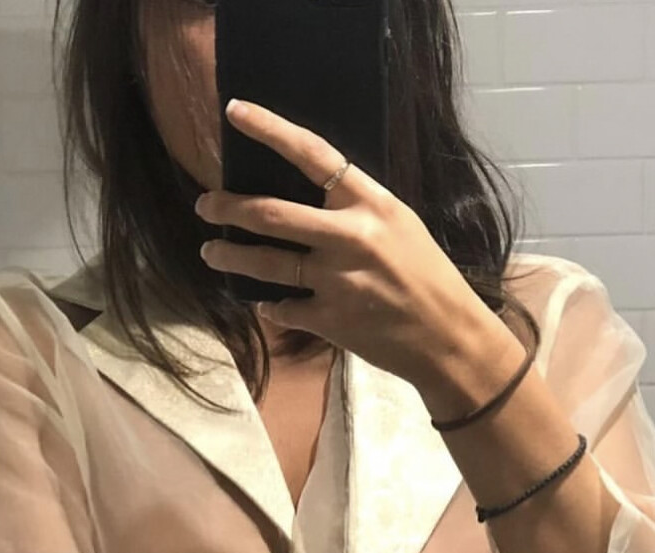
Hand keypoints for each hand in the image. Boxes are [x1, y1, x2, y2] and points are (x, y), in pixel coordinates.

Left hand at [194, 98, 504, 393]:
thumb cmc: (428, 278)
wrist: (449, 338)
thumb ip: (355, 210)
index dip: (269, 130)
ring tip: (212, 253)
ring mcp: (338, 281)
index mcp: (372, 204)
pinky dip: (271, 305)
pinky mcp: (330, 320)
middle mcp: (351, 237)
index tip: (234, 113)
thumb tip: (305, 197)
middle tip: (205, 206)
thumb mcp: (400, 227)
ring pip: (266, 263)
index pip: (312, 154)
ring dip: (230, 257)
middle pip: (272, 213)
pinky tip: (267, 303)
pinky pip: (283, 308)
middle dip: (228, 208)